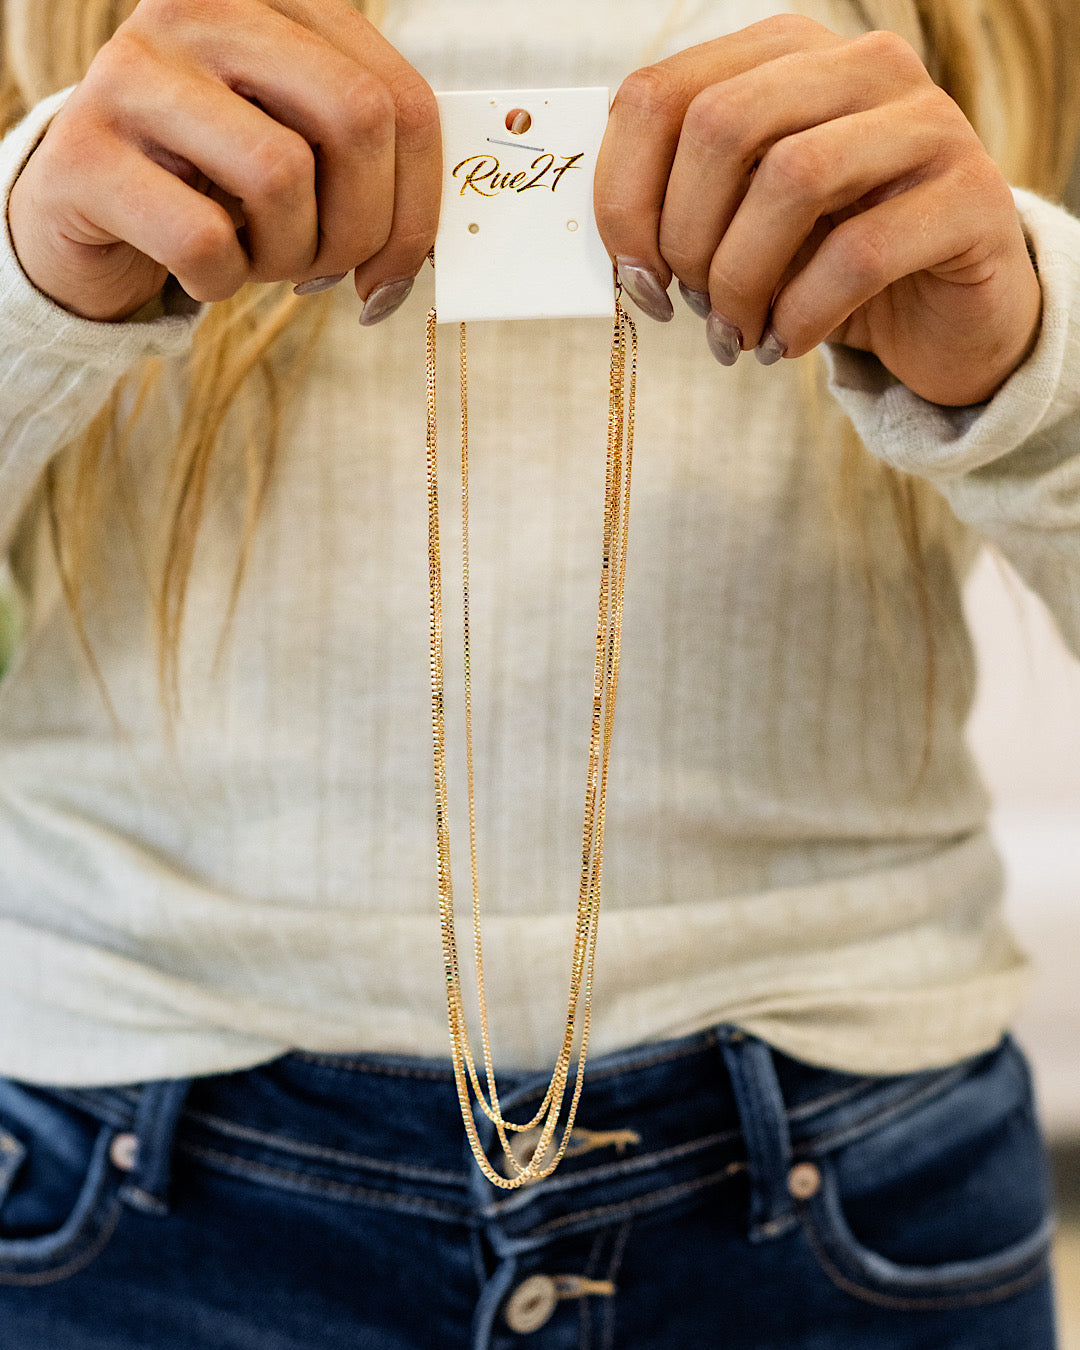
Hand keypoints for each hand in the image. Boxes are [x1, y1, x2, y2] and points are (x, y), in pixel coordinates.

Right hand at [8, 0, 440, 322]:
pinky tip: (206, 271)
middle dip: (365, 228)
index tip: (403, 268)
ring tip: (260, 258)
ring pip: (281, 177)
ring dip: (290, 256)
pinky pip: (203, 240)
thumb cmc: (216, 183)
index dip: (421, 203)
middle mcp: (201, 11)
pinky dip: (223, 282)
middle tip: (334, 270)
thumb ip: (371, 164)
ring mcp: (134, 72)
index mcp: (277, 2)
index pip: (400, 97)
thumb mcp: (302, 150)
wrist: (90, 209)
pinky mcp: (85, 153)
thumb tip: (429, 246)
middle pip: (357, 122)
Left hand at [594, 15, 1041, 406]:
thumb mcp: (743, 224)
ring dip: (741, 280)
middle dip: (686, 239)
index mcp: (784, 56)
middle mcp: (859, 66)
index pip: (660, 94)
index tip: (635, 277)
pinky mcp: (972, 197)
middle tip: (693, 307)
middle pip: (721, 125)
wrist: (946, 314)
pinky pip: (859, 255)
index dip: (623, 197)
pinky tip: (786, 345)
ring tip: (738, 335)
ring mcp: (926, 122)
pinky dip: (801, 315)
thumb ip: (683, 208)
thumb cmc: (825, 264)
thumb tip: (623, 253)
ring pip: (793, 178)